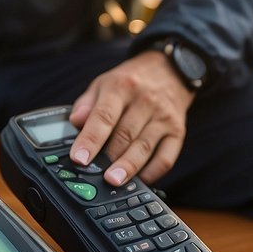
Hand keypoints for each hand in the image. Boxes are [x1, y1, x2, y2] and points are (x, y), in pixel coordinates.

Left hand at [66, 50, 193, 186]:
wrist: (169, 70)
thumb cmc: (131, 81)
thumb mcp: (103, 83)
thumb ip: (86, 104)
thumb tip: (74, 122)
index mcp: (121, 87)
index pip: (103, 116)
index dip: (90, 139)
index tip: (79, 158)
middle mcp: (145, 101)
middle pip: (124, 135)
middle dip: (108, 158)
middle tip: (93, 176)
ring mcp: (163, 117)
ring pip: (144, 147)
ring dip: (129, 167)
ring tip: (114, 181)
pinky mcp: (178, 131)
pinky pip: (167, 157)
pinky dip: (153, 172)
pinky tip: (139, 180)